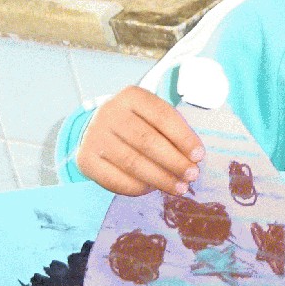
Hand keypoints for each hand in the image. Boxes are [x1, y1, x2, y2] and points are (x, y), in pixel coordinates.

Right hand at [75, 86, 203, 195]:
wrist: (101, 131)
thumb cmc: (139, 125)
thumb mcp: (155, 119)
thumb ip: (174, 134)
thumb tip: (193, 159)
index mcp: (132, 96)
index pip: (162, 116)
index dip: (183, 137)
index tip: (199, 156)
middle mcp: (110, 112)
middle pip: (147, 141)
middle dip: (174, 161)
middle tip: (192, 175)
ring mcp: (94, 135)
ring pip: (133, 162)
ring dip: (160, 178)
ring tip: (179, 188)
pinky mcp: (85, 159)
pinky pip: (115, 179)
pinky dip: (138, 188)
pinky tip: (152, 189)